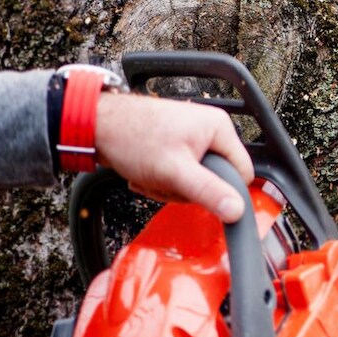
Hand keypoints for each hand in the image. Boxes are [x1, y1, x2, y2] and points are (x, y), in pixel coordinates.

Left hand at [93, 93, 254, 221]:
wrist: (95, 125)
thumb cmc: (132, 138)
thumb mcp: (175, 171)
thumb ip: (208, 191)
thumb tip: (237, 210)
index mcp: (219, 128)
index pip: (242, 172)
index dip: (222, 190)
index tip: (197, 193)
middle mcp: (209, 130)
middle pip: (216, 178)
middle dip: (187, 189)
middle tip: (165, 181)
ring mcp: (192, 137)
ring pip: (195, 179)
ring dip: (170, 186)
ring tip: (151, 176)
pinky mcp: (175, 145)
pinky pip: (180, 174)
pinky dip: (162, 180)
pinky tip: (146, 173)